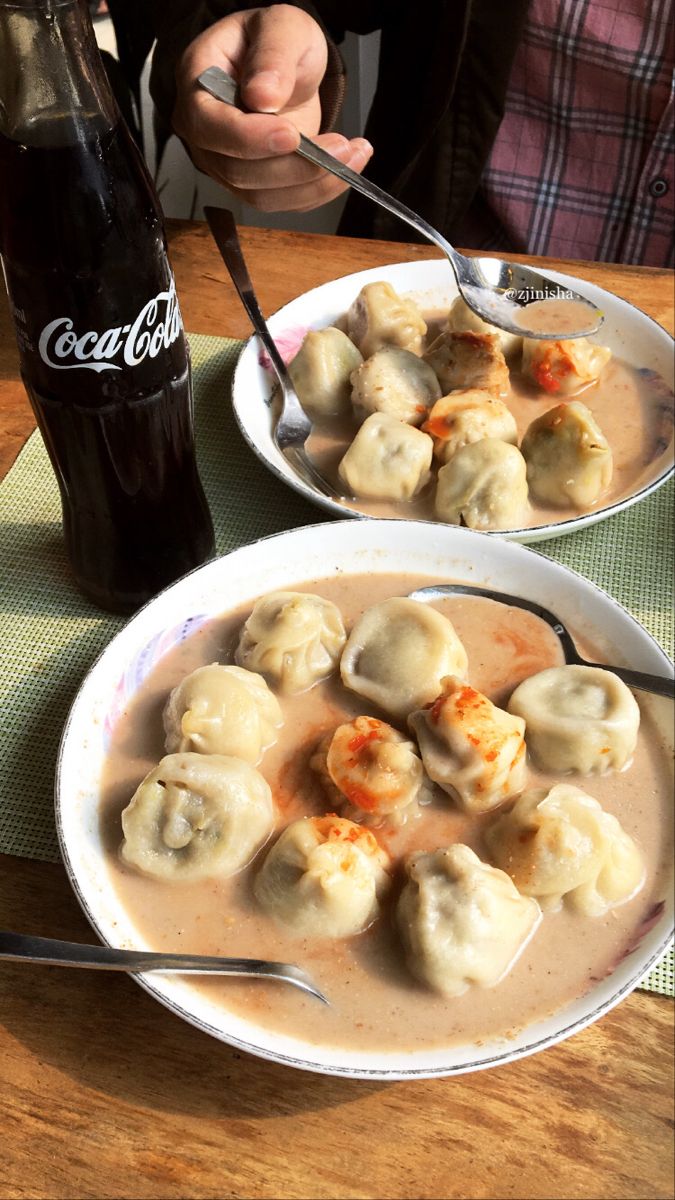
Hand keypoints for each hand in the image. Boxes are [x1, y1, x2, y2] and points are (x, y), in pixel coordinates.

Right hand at [172, 4, 372, 212]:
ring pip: (262, 196)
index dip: (248, 138)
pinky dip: (319, 191)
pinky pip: (283, 202)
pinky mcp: (254, 185)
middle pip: (238, 171)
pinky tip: (346, 168)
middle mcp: (206, 133)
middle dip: (294, 165)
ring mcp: (226, 164)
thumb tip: (263, 98)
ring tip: (352, 154)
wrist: (284, 69)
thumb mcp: (281, 27)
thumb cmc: (274, 43)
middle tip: (339, 145)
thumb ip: (272, 56)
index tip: (291, 135)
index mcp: (198, 84)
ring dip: (313, 182)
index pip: (209, 125)